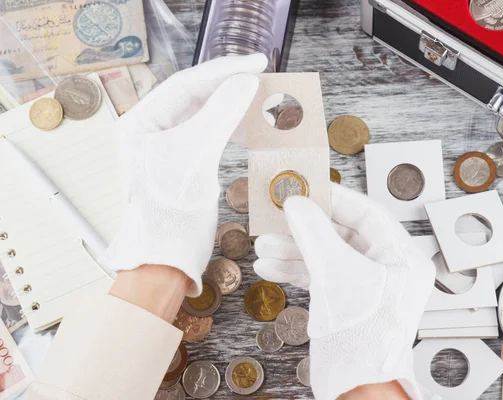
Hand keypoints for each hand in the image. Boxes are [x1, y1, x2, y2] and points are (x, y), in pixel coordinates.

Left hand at [102, 54, 267, 295]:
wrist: (165, 262)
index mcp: (140, 123)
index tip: (257, 63)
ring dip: (232, 106)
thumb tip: (246, 81)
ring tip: (260, 100)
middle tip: (262, 78)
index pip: (184, 84)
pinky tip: (248, 128)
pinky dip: (230, 129)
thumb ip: (220, 113)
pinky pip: (208, 135)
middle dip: (228, 86)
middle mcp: (149, 131)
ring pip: (203, 115)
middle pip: (193, 97)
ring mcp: (165, 149)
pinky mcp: (182, 166)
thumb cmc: (171, 214)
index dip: (223, 70)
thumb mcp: (195, 156)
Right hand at [254, 184, 435, 399]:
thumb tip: (296, 203)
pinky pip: (322, 278)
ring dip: (295, 251)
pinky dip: (297, 272)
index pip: (369, 214)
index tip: (307, 189)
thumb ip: (315, 233)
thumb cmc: (360, 335)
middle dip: (307, 230)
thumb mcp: (335, 273)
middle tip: (279, 217)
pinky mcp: (349, 304)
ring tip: (264, 248)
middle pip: (344, 235)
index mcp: (402, 258)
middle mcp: (388, 271)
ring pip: (328, 257)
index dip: (335, 199)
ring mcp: (367, 288)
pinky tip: (270, 268)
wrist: (355, 386)